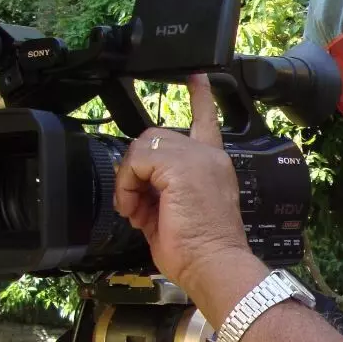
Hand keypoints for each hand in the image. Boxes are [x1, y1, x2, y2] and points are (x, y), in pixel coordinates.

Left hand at [114, 74, 250, 291]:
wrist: (214, 265)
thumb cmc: (198, 250)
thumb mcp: (174, 214)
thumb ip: (157, 192)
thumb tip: (133, 188)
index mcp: (212, 166)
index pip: (206, 121)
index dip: (200, 97)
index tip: (195, 76)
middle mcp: (208, 156)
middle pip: (156, 137)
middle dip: (136, 170)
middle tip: (135, 204)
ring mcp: (197, 157)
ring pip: (144, 145)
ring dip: (129, 179)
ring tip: (136, 208)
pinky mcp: (181, 166)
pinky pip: (138, 160)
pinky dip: (128, 184)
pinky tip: (136, 207)